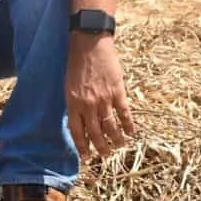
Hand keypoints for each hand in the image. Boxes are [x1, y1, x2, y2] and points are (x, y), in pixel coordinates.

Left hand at [65, 33, 133, 157]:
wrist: (90, 43)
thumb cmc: (76, 62)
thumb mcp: (68, 85)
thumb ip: (74, 103)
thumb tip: (81, 120)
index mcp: (73, 103)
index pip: (77, 131)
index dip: (82, 146)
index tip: (86, 157)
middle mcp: (88, 104)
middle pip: (96, 133)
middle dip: (101, 147)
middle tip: (105, 155)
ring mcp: (104, 99)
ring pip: (111, 126)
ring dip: (116, 139)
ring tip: (119, 147)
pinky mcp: (118, 91)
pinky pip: (124, 113)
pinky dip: (128, 125)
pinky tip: (131, 133)